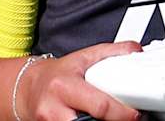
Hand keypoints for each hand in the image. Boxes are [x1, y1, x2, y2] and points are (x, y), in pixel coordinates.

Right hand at [17, 42, 143, 120]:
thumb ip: (111, 53)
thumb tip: (135, 50)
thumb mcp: (83, 57)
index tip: (135, 115)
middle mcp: (54, 109)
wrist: (29, 89)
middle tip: (124, 117)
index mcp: (64, 86)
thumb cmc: (58, 74)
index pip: (99, 106)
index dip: (121, 113)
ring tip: (108, 117)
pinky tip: (93, 119)